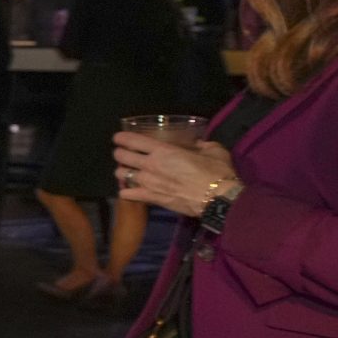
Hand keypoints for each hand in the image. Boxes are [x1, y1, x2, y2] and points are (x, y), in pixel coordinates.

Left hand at [112, 133, 237, 216]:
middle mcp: (151, 165)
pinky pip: (127, 194)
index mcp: (164, 150)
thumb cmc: (216, 172)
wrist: (218, 199)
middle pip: (121, 156)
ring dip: (121, 171)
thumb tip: (197, 144)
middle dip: (119, 153)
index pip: (133, 140)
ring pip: (121, 174)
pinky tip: (129, 190)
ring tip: (126, 171)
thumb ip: (201, 145)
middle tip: (122, 154)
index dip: (121, 138)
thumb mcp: (213, 150)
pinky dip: (126, 191)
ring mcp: (148, 182)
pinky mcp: (151, 198)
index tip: (118, 138)